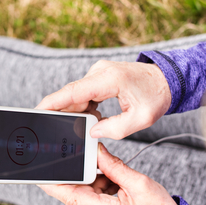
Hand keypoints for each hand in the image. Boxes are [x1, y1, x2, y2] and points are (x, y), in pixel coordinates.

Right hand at [36, 61, 171, 139]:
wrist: (169, 79)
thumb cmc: (157, 96)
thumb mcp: (141, 119)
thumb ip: (115, 128)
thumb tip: (92, 132)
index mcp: (108, 79)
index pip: (72, 91)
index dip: (52, 102)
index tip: (36, 111)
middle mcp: (100, 71)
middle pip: (72, 95)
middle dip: (63, 113)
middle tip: (57, 131)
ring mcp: (99, 72)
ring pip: (78, 95)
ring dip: (76, 112)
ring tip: (80, 128)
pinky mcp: (100, 77)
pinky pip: (85, 94)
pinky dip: (85, 108)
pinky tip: (92, 120)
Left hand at [39, 144, 180, 204]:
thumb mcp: (139, 183)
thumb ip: (114, 166)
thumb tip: (96, 151)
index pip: (72, 197)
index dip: (54, 184)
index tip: (40, 173)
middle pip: (79, 195)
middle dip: (86, 177)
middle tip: (95, 162)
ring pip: (87, 199)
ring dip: (97, 185)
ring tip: (118, 182)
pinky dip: (101, 192)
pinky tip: (117, 188)